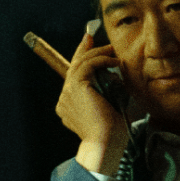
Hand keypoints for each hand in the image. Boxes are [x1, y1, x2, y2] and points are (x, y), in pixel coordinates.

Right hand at [58, 27, 129, 175]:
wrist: (105, 143)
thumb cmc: (112, 134)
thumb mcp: (108, 111)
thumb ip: (106, 96)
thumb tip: (115, 80)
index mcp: (68, 107)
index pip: (74, 78)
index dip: (81, 61)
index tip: (91, 48)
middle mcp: (64, 100)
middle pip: (73, 67)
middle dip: (83, 50)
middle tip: (91, 37)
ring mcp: (67, 94)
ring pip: (79, 64)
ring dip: (97, 53)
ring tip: (112, 49)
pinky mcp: (75, 87)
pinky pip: (87, 65)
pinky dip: (101, 59)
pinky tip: (115, 61)